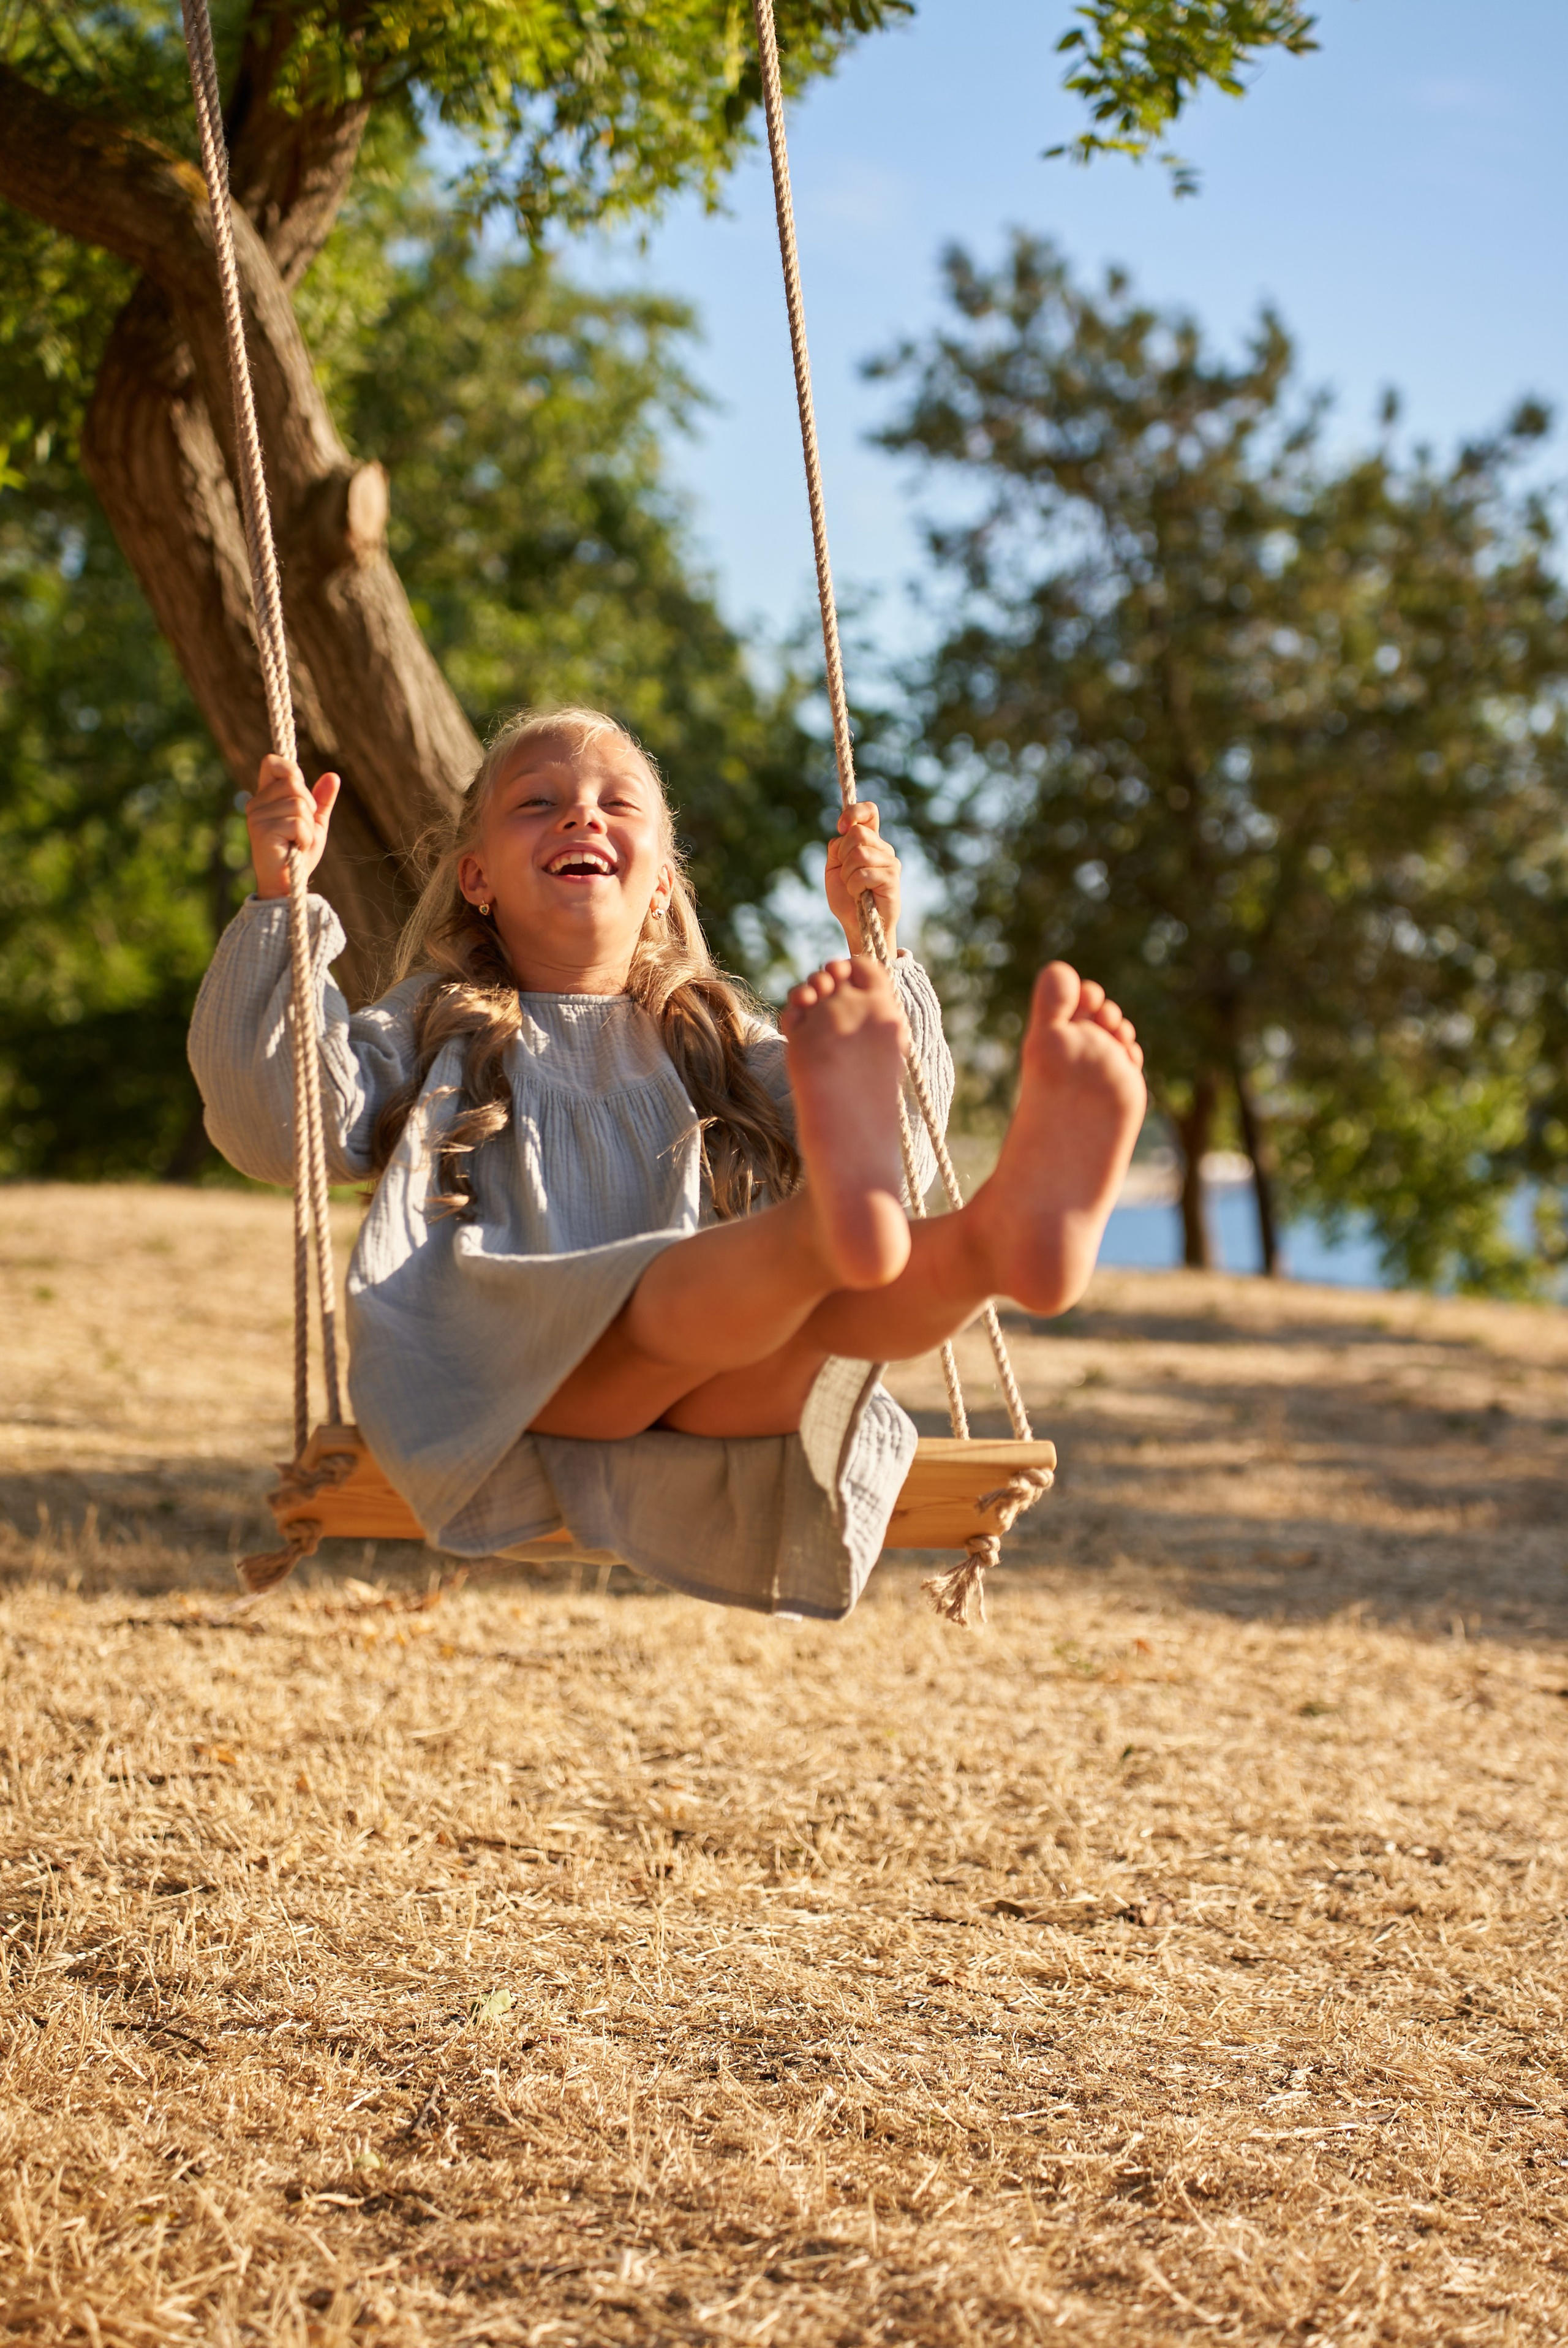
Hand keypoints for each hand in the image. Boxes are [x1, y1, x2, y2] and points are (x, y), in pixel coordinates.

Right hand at [246, 754, 340, 899]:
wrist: (288, 885)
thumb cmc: (299, 853)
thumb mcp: (314, 823)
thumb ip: (321, 800)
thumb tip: (333, 775)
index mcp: (265, 796)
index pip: (272, 762)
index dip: (292, 771)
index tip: (302, 795)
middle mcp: (256, 803)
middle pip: (294, 783)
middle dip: (309, 807)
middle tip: (301, 829)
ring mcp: (257, 816)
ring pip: (299, 804)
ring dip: (308, 827)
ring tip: (297, 841)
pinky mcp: (262, 831)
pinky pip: (298, 823)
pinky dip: (306, 838)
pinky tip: (296, 848)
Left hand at [824, 801, 899, 959]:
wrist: (857, 925)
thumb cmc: (847, 897)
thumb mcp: (834, 867)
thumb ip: (838, 846)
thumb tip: (845, 832)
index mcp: (870, 842)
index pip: (870, 812)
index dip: (854, 813)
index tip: (841, 827)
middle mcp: (883, 848)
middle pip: (857, 833)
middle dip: (843, 855)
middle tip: (847, 874)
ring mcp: (890, 862)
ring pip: (858, 853)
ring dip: (848, 874)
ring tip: (853, 888)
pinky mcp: (892, 878)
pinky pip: (863, 873)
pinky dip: (854, 886)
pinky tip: (860, 895)